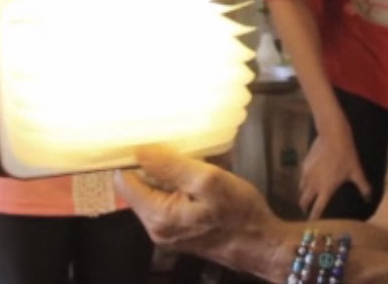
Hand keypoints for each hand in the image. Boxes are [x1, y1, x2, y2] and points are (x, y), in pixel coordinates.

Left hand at [115, 145, 280, 264]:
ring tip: (193, 163)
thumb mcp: (209, 181)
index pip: (124, 180)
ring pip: (154, 192)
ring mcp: (166, 231)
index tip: (150, 140)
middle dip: (155, 165)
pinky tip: (199, 179)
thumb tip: (139, 151)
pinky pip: (168, 201)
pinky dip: (179, 186)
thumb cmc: (239, 214)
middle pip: (138, 186)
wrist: (262, 246)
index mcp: (157, 215)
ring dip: (169, 175)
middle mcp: (155, 227)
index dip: (133, 157)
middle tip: (179, 150)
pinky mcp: (179, 230)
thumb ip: (171, 166)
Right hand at [300, 128, 371, 219]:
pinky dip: (305, 180)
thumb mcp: (356, 172)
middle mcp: (313, 185)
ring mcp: (306, 174)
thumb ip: (363, 187)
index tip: (312, 223)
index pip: (317, 208)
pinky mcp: (304, 165)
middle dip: (305, 207)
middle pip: (304, 201)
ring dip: (304, 193)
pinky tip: (311, 176)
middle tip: (308, 209)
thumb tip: (369, 198)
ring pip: (301, 189)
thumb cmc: (346, 156)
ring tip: (309, 193)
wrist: (333, 137)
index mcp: (326, 189)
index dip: (314, 217)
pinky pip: (302, 177)